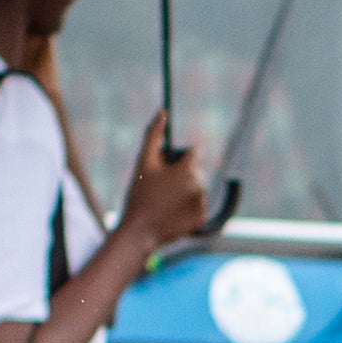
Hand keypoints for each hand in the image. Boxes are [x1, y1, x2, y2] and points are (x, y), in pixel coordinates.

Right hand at [119, 116, 214, 253]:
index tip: (165, 169)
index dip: (177, 159)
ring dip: (183, 191)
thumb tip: (163, 111)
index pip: (193, 153)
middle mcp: (200, 184)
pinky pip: (197, 206)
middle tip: (159, 189)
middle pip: (194, 171)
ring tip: (163, 202)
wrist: (139, 231)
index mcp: (188, 168)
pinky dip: (186, 208)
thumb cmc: (139, 194)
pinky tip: (171, 213)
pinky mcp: (202, 219)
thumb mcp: (143, 162)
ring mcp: (202, 203)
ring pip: (196, 189)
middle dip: (179, 175)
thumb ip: (153, 134)